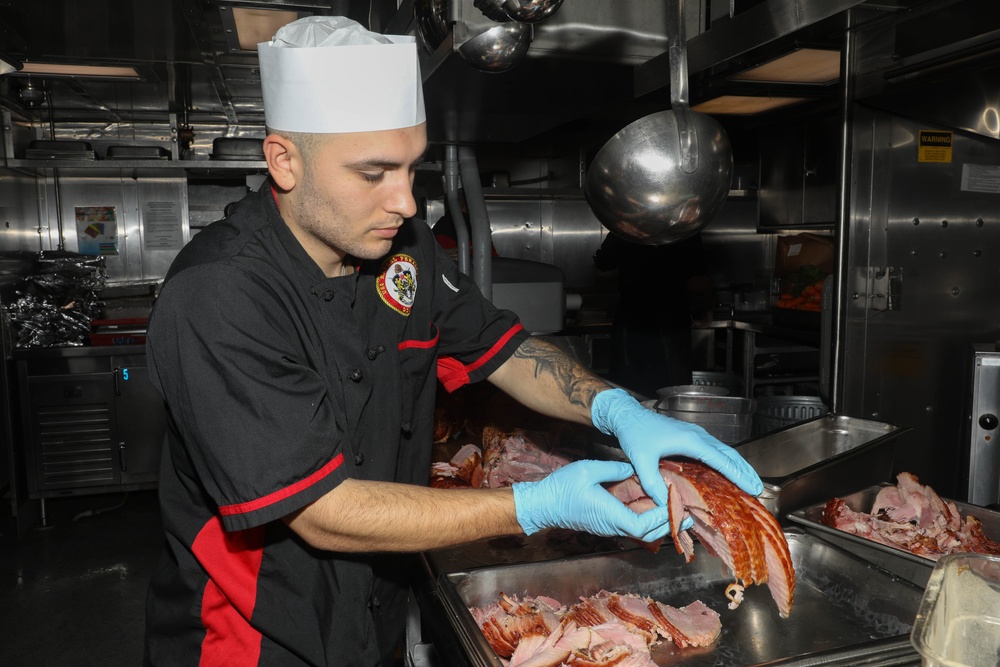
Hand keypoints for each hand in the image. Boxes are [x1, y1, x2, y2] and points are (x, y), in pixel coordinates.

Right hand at [513, 460, 673, 541]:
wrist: (543, 504)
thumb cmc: (562, 488)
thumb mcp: (588, 470)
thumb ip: (614, 468)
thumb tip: (633, 467)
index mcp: (611, 515)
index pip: (643, 525)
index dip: (661, 518)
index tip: (675, 504)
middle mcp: (613, 526)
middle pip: (648, 533)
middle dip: (669, 525)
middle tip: (688, 515)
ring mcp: (610, 527)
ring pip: (642, 532)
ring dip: (661, 524)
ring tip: (678, 513)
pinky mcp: (607, 523)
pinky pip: (633, 526)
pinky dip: (649, 521)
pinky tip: (656, 510)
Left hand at [591, 388, 762, 504]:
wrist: (627, 415)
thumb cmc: (635, 432)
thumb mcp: (641, 460)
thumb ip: (652, 483)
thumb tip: (666, 504)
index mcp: (690, 440)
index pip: (721, 460)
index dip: (738, 475)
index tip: (752, 487)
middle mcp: (697, 436)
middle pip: (728, 454)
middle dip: (744, 471)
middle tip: (758, 489)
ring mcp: (695, 435)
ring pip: (723, 451)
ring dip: (737, 466)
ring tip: (749, 482)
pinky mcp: (690, 437)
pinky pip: (714, 450)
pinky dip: (726, 462)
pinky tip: (727, 472)